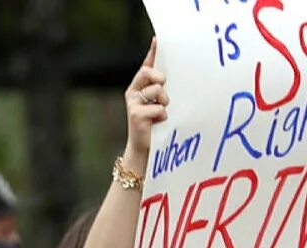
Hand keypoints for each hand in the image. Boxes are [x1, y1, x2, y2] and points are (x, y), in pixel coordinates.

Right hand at [124, 40, 166, 169]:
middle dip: (159, 77)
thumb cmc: (157, 124)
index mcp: (140, 86)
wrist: (146, 149)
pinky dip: (162, 115)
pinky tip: (158, 122)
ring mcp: (133, 103)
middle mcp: (133, 92)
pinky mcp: (135, 115)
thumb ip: (164, 88)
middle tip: (164, 86)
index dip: (152, 52)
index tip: (158, 39)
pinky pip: (157, 108)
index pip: (146, 65)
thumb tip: (174, 76)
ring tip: (163, 112)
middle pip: (148, 72)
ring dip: (164, 101)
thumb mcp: (162, 103)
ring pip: (156, 90)